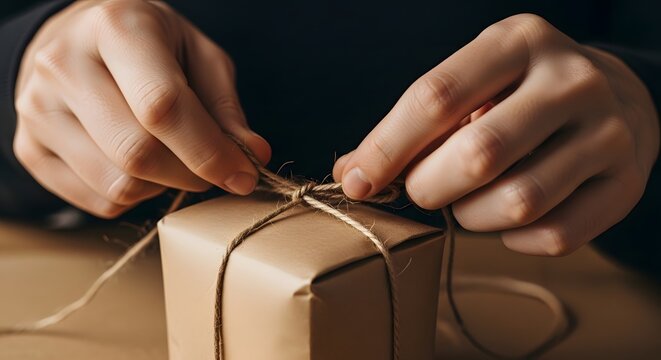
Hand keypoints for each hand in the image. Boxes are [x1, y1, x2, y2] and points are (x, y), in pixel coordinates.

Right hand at [14, 0, 270, 217]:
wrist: (79, 40)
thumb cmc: (150, 46)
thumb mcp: (198, 56)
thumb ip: (225, 107)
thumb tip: (253, 156)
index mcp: (116, 28)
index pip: (162, 106)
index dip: (209, 151)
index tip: (244, 174)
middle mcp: (64, 65)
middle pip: (137, 153)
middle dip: (191, 175)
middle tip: (214, 171)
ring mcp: (37, 109)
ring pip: (118, 185)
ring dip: (163, 187)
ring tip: (173, 159)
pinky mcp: (29, 148)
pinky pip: (98, 200)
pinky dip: (134, 196)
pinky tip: (140, 165)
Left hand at [333, 14, 659, 255]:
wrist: (616, 101)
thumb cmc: (519, 96)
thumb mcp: (471, 84)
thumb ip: (414, 123)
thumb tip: (352, 173)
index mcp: (518, 42)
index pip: (436, 98)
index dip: (386, 148)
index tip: (357, 182)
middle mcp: (570, 81)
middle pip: (477, 155)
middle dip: (428, 187)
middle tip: (421, 190)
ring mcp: (606, 133)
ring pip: (517, 202)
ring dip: (471, 217)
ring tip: (467, 202)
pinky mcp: (625, 184)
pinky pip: (552, 236)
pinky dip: (513, 239)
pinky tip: (508, 217)